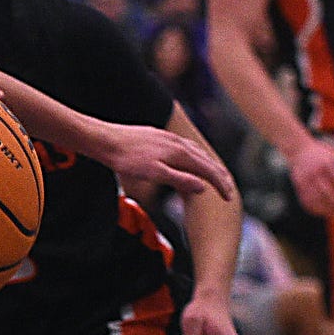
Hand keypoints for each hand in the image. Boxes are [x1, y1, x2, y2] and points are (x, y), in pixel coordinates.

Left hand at [96, 123, 234, 200]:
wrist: (104, 140)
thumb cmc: (126, 159)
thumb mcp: (154, 173)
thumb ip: (179, 179)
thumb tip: (203, 187)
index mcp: (180, 152)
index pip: (208, 170)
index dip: (220, 184)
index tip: (229, 197)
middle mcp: (178, 142)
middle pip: (206, 159)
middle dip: (219, 175)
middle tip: (229, 189)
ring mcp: (169, 138)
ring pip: (196, 151)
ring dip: (208, 164)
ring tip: (214, 175)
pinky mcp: (159, 137)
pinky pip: (185, 147)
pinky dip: (194, 156)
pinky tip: (187, 160)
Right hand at [288, 137, 333, 217]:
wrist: (299, 149)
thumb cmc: (322, 153)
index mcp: (328, 162)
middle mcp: (317, 171)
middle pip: (328, 191)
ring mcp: (306, 178)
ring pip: (317, 198)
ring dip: (326, 208)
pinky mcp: (299, 184)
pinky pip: (306, 199)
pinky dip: (314, 207)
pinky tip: (322, 212)